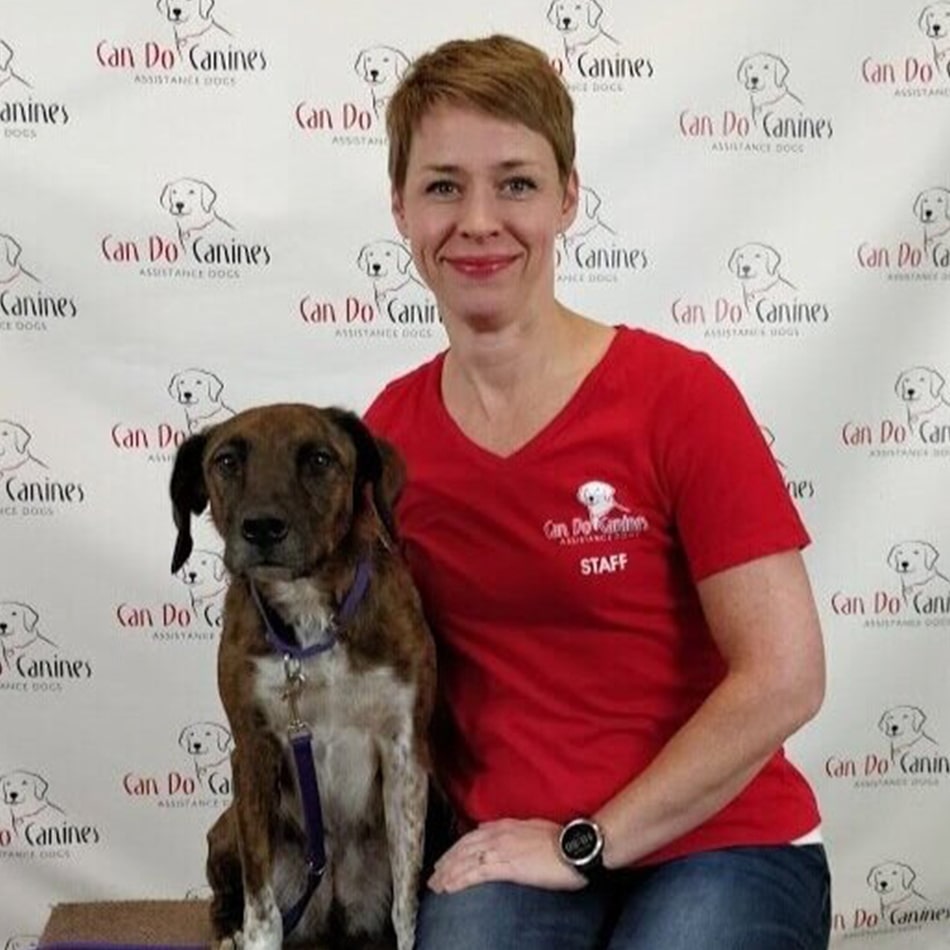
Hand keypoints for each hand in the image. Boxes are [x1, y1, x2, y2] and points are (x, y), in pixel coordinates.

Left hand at [427, 818, 586, 893]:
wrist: (574, 847)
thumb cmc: (559, 839)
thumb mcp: (531, 825)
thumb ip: (509, 827)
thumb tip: (488, 827)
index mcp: (505, 825)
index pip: (472, 836)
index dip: (456, 847)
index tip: (446, 858)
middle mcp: (498, 834)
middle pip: (464, 847)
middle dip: (447, 861)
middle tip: (434, 874)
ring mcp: (501, 849)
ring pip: (466, 860)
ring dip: (448, 873)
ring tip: (436, 884)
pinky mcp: (506, 866)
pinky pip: (476, 873)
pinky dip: (459, 879)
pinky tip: (449, 887)